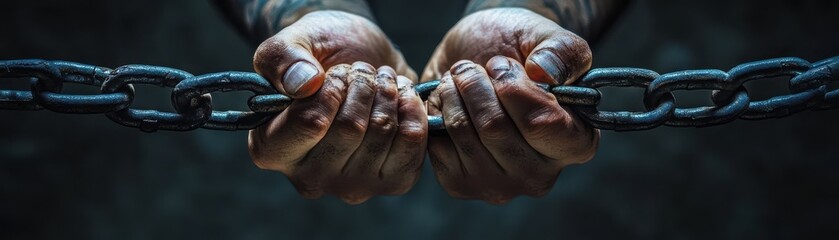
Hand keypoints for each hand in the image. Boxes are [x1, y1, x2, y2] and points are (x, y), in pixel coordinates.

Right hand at [249, 11, 425, 203]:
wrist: (359, 62)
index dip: (330, 90)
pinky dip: (411, 107)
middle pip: (351, 128)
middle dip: (362, 84)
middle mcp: (309, 178)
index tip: (333, 74)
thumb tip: (305, 84)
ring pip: (382, 131)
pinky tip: (399, 95)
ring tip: (378, 79)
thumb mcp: (292, 42)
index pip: (308, 124)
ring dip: (386, 91)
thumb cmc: (318, 56)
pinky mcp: (391, 182)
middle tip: (360, 71)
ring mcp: (352, 186)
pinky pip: (413, 141)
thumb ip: (282, 58)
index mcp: (271, 148)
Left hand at [423, 8, 598, 203]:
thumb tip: (545, 73)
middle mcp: (541, 175)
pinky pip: (438, 144)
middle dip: (476, 85)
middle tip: (471, 68)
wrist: (478, 59)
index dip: (513, 88)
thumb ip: (560, 51)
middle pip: (495, 129)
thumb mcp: (546, 37)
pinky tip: (447, 102)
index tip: (500, 64)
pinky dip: (436, 113)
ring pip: (464, 133)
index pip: (542, 124)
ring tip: (457, 78)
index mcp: (576, 143)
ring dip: (453, 93)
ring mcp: (500, 186)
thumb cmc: (518, 51)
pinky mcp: (461, 185)